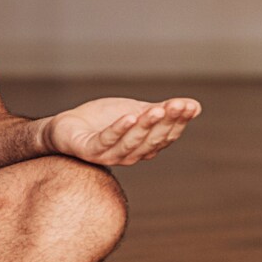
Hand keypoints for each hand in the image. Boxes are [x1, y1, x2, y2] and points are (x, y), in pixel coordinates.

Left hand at [43, 96, 201, 165]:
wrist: (66, 127)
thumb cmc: (102, 121)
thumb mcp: (136, 111)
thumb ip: (163, 110)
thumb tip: (195, 107)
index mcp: (144, 147)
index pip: (166, 135)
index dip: (179, 121)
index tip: (189, 105)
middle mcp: (130, 155)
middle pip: (152, 140)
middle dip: (167, 121)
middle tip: (177, 105)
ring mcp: (110, 155)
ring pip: (132, 142)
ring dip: (146, 126)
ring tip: (157, 109)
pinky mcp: (89, 151)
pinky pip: (107, 141)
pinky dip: (119, 129)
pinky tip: (129, 116)